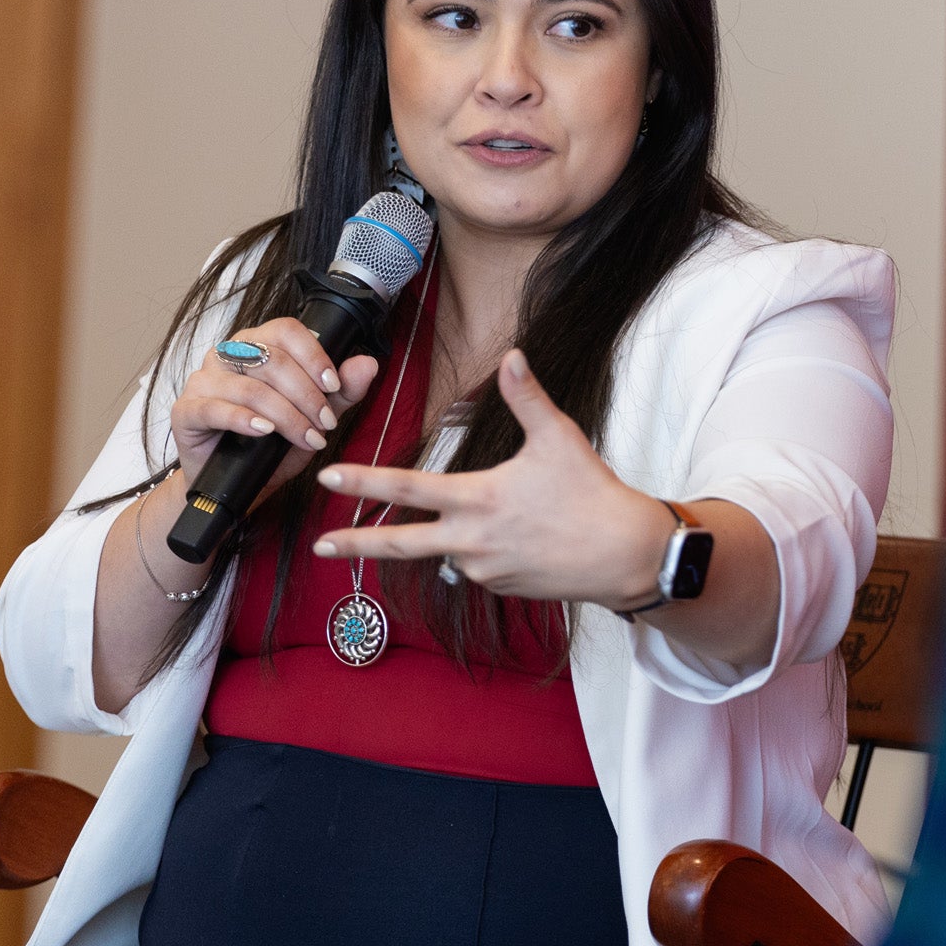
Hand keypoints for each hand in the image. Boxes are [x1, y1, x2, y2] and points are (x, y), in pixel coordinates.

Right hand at [170, 317, 381, 502]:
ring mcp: (203, 381)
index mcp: (257, 344)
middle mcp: (227, 355)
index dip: (314, 357)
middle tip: (326, 424)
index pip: (286, 331)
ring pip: (250, 387)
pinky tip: (265, 432)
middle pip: (272, 359)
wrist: (238, 483)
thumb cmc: (272, 445)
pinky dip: (244, 420)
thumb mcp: (315, 417)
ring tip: (308, 438)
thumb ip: (343, 391)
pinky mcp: (186, 410)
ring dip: (287, 416)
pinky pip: (215, 409)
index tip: (334, 386)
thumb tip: (368, 363)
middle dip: (307, 395)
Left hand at [312, 349, 670, 606]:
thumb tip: (512, 357)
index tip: (327, 479)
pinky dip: (486, 550)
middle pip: (399, 544)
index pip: (406, 489)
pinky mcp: (502, 588)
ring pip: (450, 550)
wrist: (625, 555)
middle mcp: (471, 541)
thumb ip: (526, 398)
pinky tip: (524, 538)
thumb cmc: (592, 494)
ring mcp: (485, 569)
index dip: (363, 482)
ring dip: (456, 535)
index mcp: (477, 499)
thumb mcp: (558, 438)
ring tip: (512, 520)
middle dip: (355, 544)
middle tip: (320, 545)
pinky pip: (479, 566)